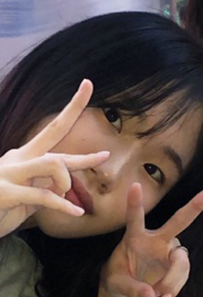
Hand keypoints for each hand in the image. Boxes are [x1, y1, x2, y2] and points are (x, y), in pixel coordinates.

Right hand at [0, 79, 108, 238]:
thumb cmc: (1, 208)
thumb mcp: (29, 195)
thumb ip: (49, 184)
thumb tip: (68, 181)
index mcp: (26, 155)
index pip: (55, 128)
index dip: (73, 107)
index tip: (88, 84)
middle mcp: (19, 157)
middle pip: (54, 129)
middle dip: (74, 109)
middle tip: (98, 106)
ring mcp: (10, 172)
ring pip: (54, 162)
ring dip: (67, 180)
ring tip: (67, 196)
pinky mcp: (6, 192)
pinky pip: (44, 195)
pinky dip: (63, 205)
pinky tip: (76, 212)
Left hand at [101, 182, 202, 296]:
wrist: (129, 290)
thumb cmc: (118, 278)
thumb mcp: (115, 284)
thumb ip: (132, 290)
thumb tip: (151, 296)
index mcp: (135, 237)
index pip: (136, 218)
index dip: (135, 203)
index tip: (135, 185)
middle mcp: (158, 238)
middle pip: (180, 220)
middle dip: (196, 205)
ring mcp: (170, 250)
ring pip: (181, 260)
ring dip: (173, 279)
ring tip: (160, 296)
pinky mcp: (178, 263)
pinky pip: (183, 274)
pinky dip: (175, 286)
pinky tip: (165, 296)